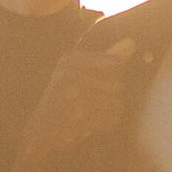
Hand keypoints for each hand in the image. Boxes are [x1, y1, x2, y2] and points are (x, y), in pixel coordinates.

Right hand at [20, 33, 142, 171]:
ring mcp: (73, 97)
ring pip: (117, 103)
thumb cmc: (65, 97)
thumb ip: (107, 57)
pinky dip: (108, 123)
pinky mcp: (79, 118)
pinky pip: (111, 119)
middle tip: (94, 102)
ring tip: (95, 113)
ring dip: (110, 112)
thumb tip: (131, 42)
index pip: (115, 63)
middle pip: (118, 83)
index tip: (97, 84)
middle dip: (112, 95)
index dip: (114, 76)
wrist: (40, 129)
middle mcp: (69, 74)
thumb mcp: (80, 72)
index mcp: (69, 59)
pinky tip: (95, 123)